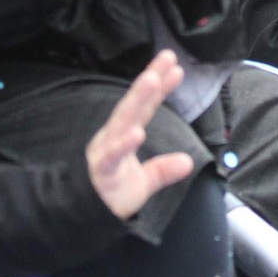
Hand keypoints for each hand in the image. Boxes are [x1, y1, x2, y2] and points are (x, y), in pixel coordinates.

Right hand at [85, 51, 195, 219]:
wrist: (89, 219)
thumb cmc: (113, 195)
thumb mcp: (145, 182)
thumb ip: (163, 169)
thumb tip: (188, 162)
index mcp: (123, 135)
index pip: (145, 107)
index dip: (160, 87)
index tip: (175, 67)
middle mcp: (114, 136)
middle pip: (134, 105)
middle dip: (150, 80)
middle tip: (167, 58)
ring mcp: (106, 151)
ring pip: (123, 121)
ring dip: (138, 99)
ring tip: (152, 80)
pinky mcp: (102, 171)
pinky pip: (112, 156)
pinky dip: (123, 144)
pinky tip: (137, 132)